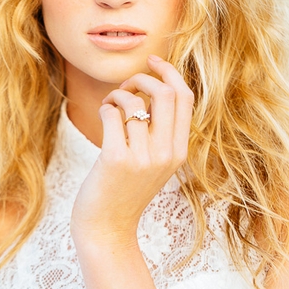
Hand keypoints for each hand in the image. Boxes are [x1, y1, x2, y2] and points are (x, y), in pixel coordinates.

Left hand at [71, 55, 193, 246]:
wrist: (107, 228)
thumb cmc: (124, 191)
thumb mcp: (153, 163)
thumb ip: (158, 132)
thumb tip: (151, 89)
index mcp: (179, 152)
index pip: (186, 98)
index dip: (170, 73)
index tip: (153, 61)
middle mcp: (166, 154)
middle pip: (165, 93)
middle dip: (143, 78)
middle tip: (126, 86)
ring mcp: (143, 158)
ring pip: (134, 102)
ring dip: (116, 95)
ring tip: (109, 106)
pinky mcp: (117, 159)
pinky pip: (112, 114)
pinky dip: (105, 107)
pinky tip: (102, 115)